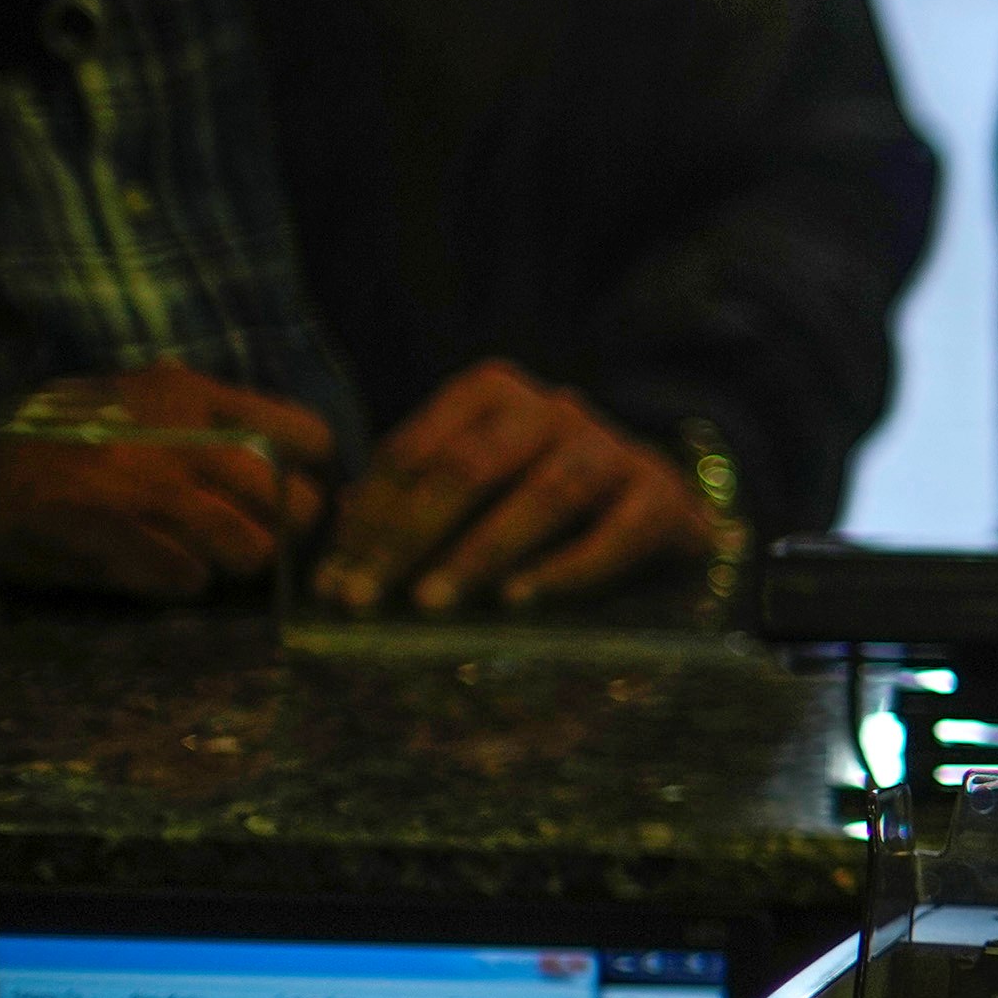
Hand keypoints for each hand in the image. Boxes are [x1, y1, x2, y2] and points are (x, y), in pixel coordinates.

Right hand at [0, 368, 336, 598]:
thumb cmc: (74, 435)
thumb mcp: (140, 398)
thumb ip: (210, 412)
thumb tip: (290, 448)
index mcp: (190, 394)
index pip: (303, 434)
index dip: (309, 469)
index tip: (295, 483)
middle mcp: (179, 438)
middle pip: (294, 504)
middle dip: (284, 529)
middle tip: (259, 532)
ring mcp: (146, 487)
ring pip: (251, 548)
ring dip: (237, 560)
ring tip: (210, 553)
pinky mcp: (115, 533)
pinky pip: (189, 576)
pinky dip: (183, 581)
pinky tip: (163, 568)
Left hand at [315, 363, 716, 611]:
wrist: (659, 509)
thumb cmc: (543, 504)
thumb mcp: (472, 491)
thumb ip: (410, 509)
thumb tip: (336, 569)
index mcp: (491, 394)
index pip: (414, 451)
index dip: (368, 518)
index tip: (334, 582)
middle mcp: (552, 409)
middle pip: (472, 467)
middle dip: (411, 537)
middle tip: (367, 599)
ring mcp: (612, 448)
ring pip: (544, 495)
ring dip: (481, 552)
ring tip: (434, 603)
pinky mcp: (662, 496)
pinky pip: (616, 534)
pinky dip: (566, 569)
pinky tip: (520, 601)